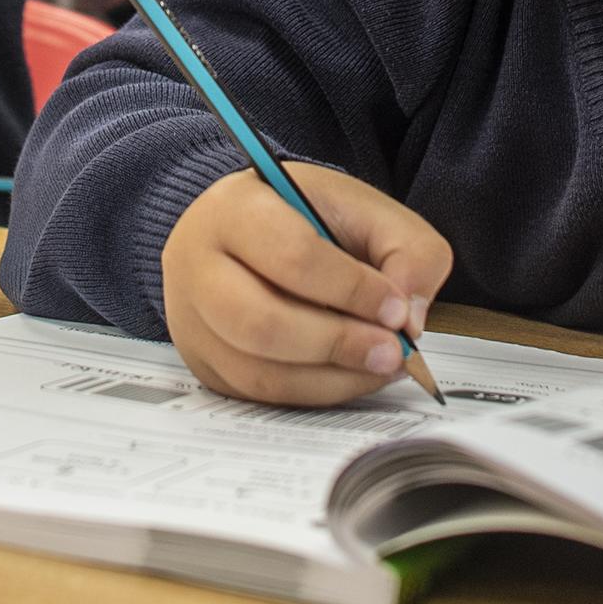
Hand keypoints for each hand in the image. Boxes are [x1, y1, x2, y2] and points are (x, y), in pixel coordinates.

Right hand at [162, 164, 453, 406]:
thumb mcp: (363, 208)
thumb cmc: (305, 217)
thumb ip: (406, 249)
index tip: (398, 309)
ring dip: (330, 378)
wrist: (247, 232)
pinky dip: (313, 394)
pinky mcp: (203, 364)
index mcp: (235, 209)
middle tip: (392, 352)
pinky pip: (257, 396)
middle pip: (260, 322)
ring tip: (379, 367)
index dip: (352, 290)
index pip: (291, 256)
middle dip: (337, 344)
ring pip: (257, 371)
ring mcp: (191, 321)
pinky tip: (349, 377)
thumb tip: (411, 318)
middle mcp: (195, 265)